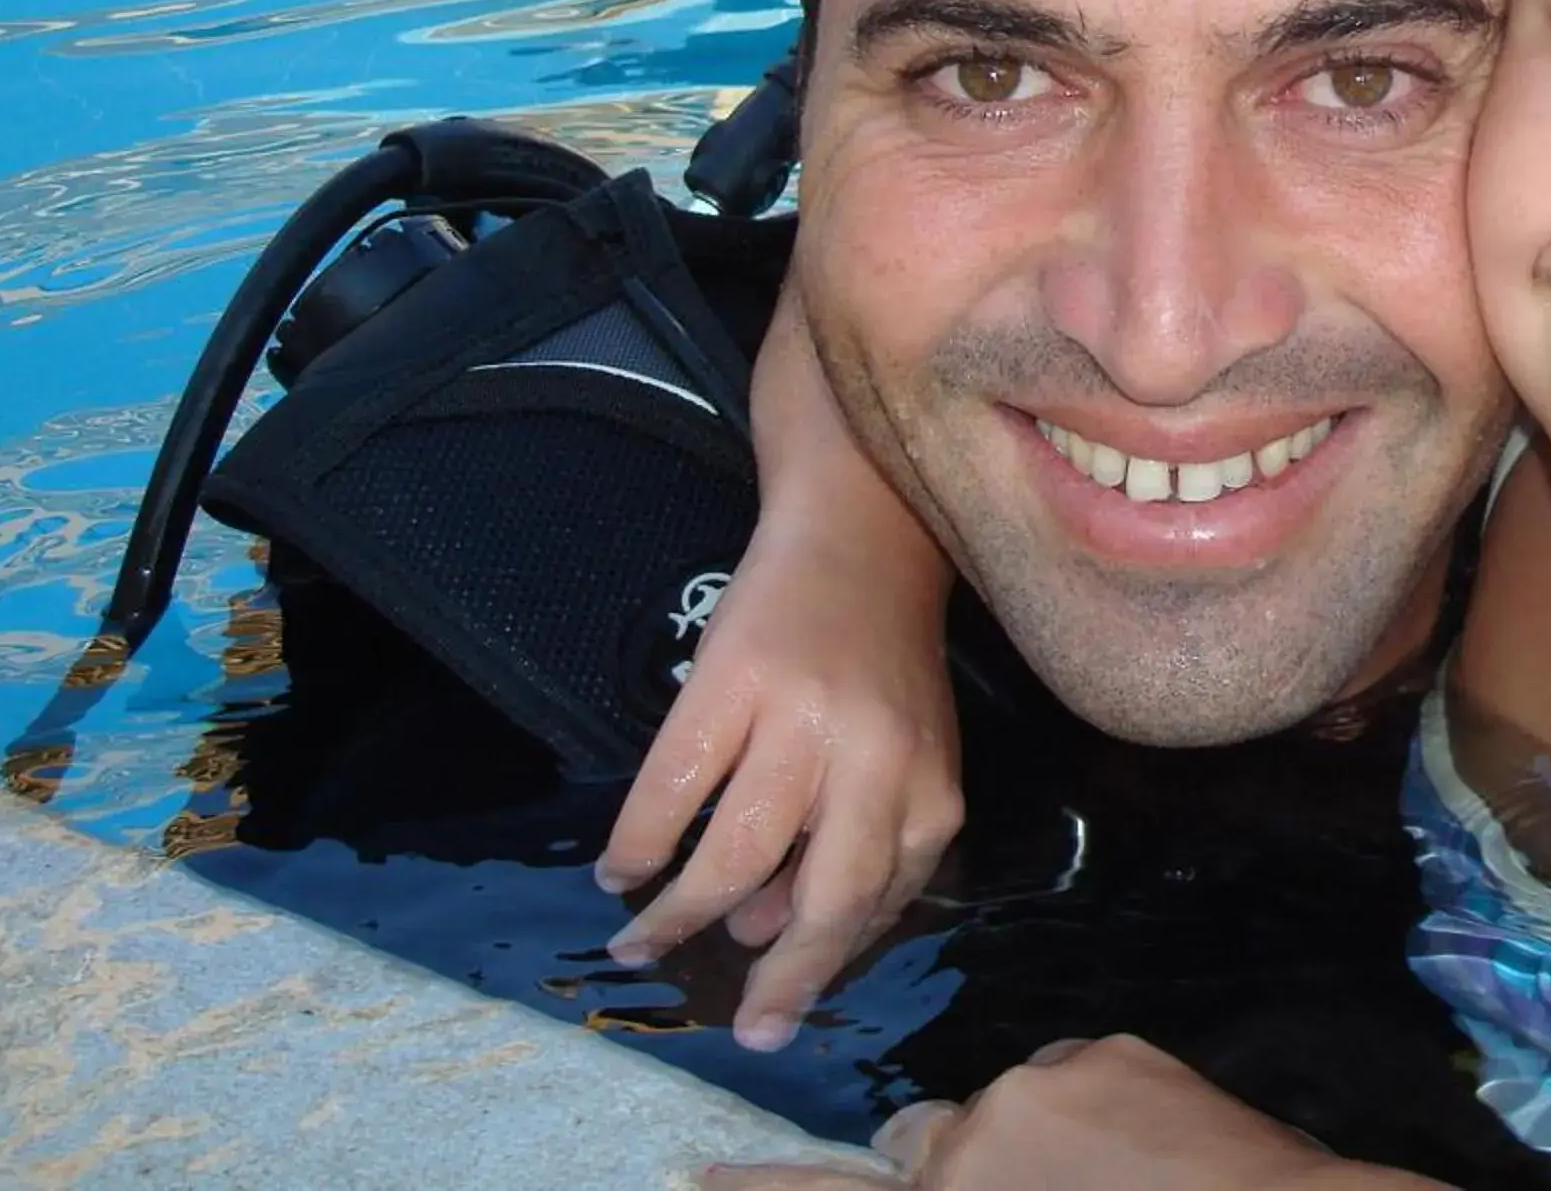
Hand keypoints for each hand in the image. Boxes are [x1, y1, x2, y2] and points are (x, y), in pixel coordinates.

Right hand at [598, 294, 961, 1050]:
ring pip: (739, 853)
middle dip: (779, 976)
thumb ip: (856, 838)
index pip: (879, 899)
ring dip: (682, 915)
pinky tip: (622, 871)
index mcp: (928, 780)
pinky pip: (676, 788)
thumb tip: (762, 930)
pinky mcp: (734, 680)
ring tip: (639, 942)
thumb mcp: (898, 750)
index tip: (777, 1011)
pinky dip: (642, 842)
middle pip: (826, 895)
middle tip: (738, 1024)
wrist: (859, 525)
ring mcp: (803, 718)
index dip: (824, 961)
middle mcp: (876, 756)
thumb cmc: (879, 655)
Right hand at [698, 1037, 1434, 1190]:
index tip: (693, 1177)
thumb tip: (916, 1161)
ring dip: (1028, 1141)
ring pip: (1004, 1108)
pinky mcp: (1103, 1052)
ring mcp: (1039, 1087)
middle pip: (914, 1142)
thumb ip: (957, 1185)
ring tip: (1098, 1182)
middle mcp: (973, 1140)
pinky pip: (1071, 1079)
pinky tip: (1140, 1155)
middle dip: (936, 1165)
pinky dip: (1086, 1112)